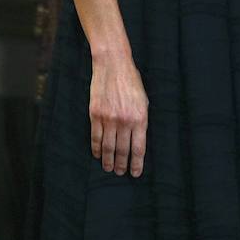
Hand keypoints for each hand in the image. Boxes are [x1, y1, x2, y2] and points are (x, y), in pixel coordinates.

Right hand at [90, 50, 148, 175]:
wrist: (113, 66)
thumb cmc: (132, 82)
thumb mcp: (143, 100)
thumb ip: (141, 120)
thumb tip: (137, 138)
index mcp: (140, 117)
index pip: (138, 147)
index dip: (136, 163)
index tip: (135, 173)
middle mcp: (124, 121)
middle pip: (122, 150)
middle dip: (122, 164)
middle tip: (121, 173)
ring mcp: (108, 119)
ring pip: (107, 147)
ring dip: (108, 160)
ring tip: (110, 169)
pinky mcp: (95, 115)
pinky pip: (95, 137)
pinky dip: (96, 149)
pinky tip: (98, 155)